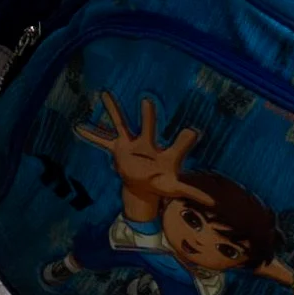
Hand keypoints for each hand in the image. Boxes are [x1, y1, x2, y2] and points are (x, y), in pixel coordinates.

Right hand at [72, 95, 202, 205]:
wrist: (143, 183)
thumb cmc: (161, 181)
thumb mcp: (176, 187)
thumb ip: (193, 192)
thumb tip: (215, 200)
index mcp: (163, 153)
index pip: (177, 146)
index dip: (185, 140)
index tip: (193, 131)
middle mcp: (147, 143)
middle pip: (148, 128)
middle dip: (148, 116)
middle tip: (148, 101)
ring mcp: (131, 144)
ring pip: (122, 124)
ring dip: (114, 110)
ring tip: (105, 94)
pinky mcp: (118, 148)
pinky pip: (103, 140)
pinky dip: (91, 135)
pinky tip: (79, 126)